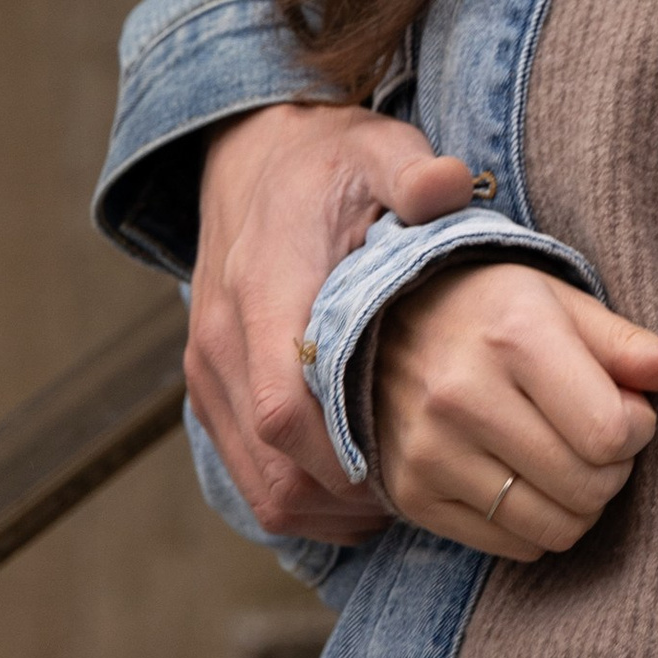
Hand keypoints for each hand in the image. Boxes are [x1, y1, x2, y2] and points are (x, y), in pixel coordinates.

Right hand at [190, 102, 480, 542]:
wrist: (252, 155)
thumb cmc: (328, 162)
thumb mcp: (377, 150)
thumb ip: (412, 172)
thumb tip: (447, 184)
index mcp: (264, 295)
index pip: (283, 409)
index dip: (342, 458)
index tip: (405, 470)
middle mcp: (223, 345)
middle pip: (272, 468)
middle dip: (348, 499)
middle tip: (427, 495)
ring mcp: (209, 374)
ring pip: (259, 485)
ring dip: (327, 507)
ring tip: (399, 497)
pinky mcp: (210, 390)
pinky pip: (248, 474)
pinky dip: (303, 495)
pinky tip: (362, 485)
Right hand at [369, 257, 657, 556]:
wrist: (385, 322)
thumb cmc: (493, 310)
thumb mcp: (562, 304)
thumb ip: (629, 343)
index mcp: (514, 337)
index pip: (611, 432)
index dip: (637, 428)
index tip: (625, 407)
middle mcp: (463, 397)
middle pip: (588, 487)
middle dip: (613, 469)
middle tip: (596, 436)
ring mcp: (431, 452)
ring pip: (554, 528)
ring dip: (580, 504)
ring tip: (566, 460)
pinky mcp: (412, 495)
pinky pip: (512, 546)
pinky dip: (537, 525)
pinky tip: (526, 479)